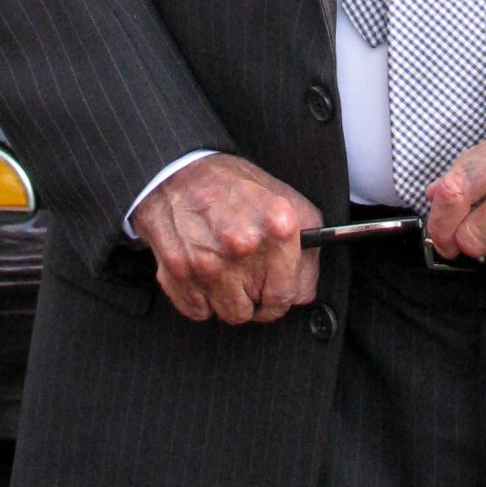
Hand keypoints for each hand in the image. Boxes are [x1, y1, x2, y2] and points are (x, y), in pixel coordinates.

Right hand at [130, 153, 321, 324]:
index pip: (288, 295)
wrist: (178, 172)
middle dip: (254, 297)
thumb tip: (304, 294)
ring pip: (229, 314)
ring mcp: (209, 259)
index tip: (275, 294)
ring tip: (222, 268)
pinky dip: (199, 297)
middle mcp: (244, 244)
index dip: (282, 299)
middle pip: (258, 309)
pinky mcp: (178, 270)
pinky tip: (200, 269)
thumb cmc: (234, 188)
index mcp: (278, 225)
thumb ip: (308, 250)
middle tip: (245, 275)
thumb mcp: (285, 202)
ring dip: (227, 299)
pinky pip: (198, 310)